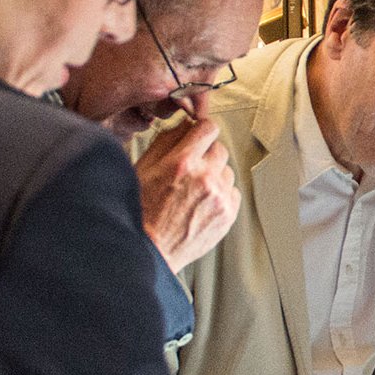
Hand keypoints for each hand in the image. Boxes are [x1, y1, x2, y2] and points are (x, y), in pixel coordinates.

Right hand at [135, 120, 239, 272]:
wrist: (149, 249)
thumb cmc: (141, 210)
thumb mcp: (144, 168)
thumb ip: (166, 141)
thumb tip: (186, 125)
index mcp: (182, 162)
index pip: (209, 128)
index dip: (203, 130)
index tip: (200, 136)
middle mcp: (204, 177)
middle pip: (220, 149)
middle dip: (207, 154)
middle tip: (192, 168)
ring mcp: (219, 197)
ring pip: (227, 171)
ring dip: (215, 175)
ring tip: (194, 190)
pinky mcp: (228, 214)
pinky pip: (233, 193)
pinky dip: (221, 195)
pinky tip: (202, 203)